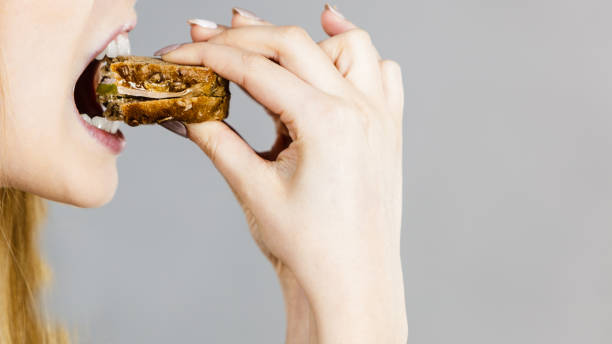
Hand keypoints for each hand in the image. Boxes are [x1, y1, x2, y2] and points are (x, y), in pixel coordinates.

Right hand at [161, 6, 405, 342]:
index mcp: (325, 123)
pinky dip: (355, 56)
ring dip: (306, 38)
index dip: (210, 56)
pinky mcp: (388, 128)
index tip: (181, 53)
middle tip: (206, 37)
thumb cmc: (310, 249)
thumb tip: (186, 112)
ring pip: (349, 45)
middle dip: (244, 36)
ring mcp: (380, 116)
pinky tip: (331, 56)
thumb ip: (217, 140)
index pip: (256, 68)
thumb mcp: (253, 189)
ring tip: (268, 44)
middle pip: (294, 43)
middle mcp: (360, 110)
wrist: (350, 282)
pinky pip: (382, 72)